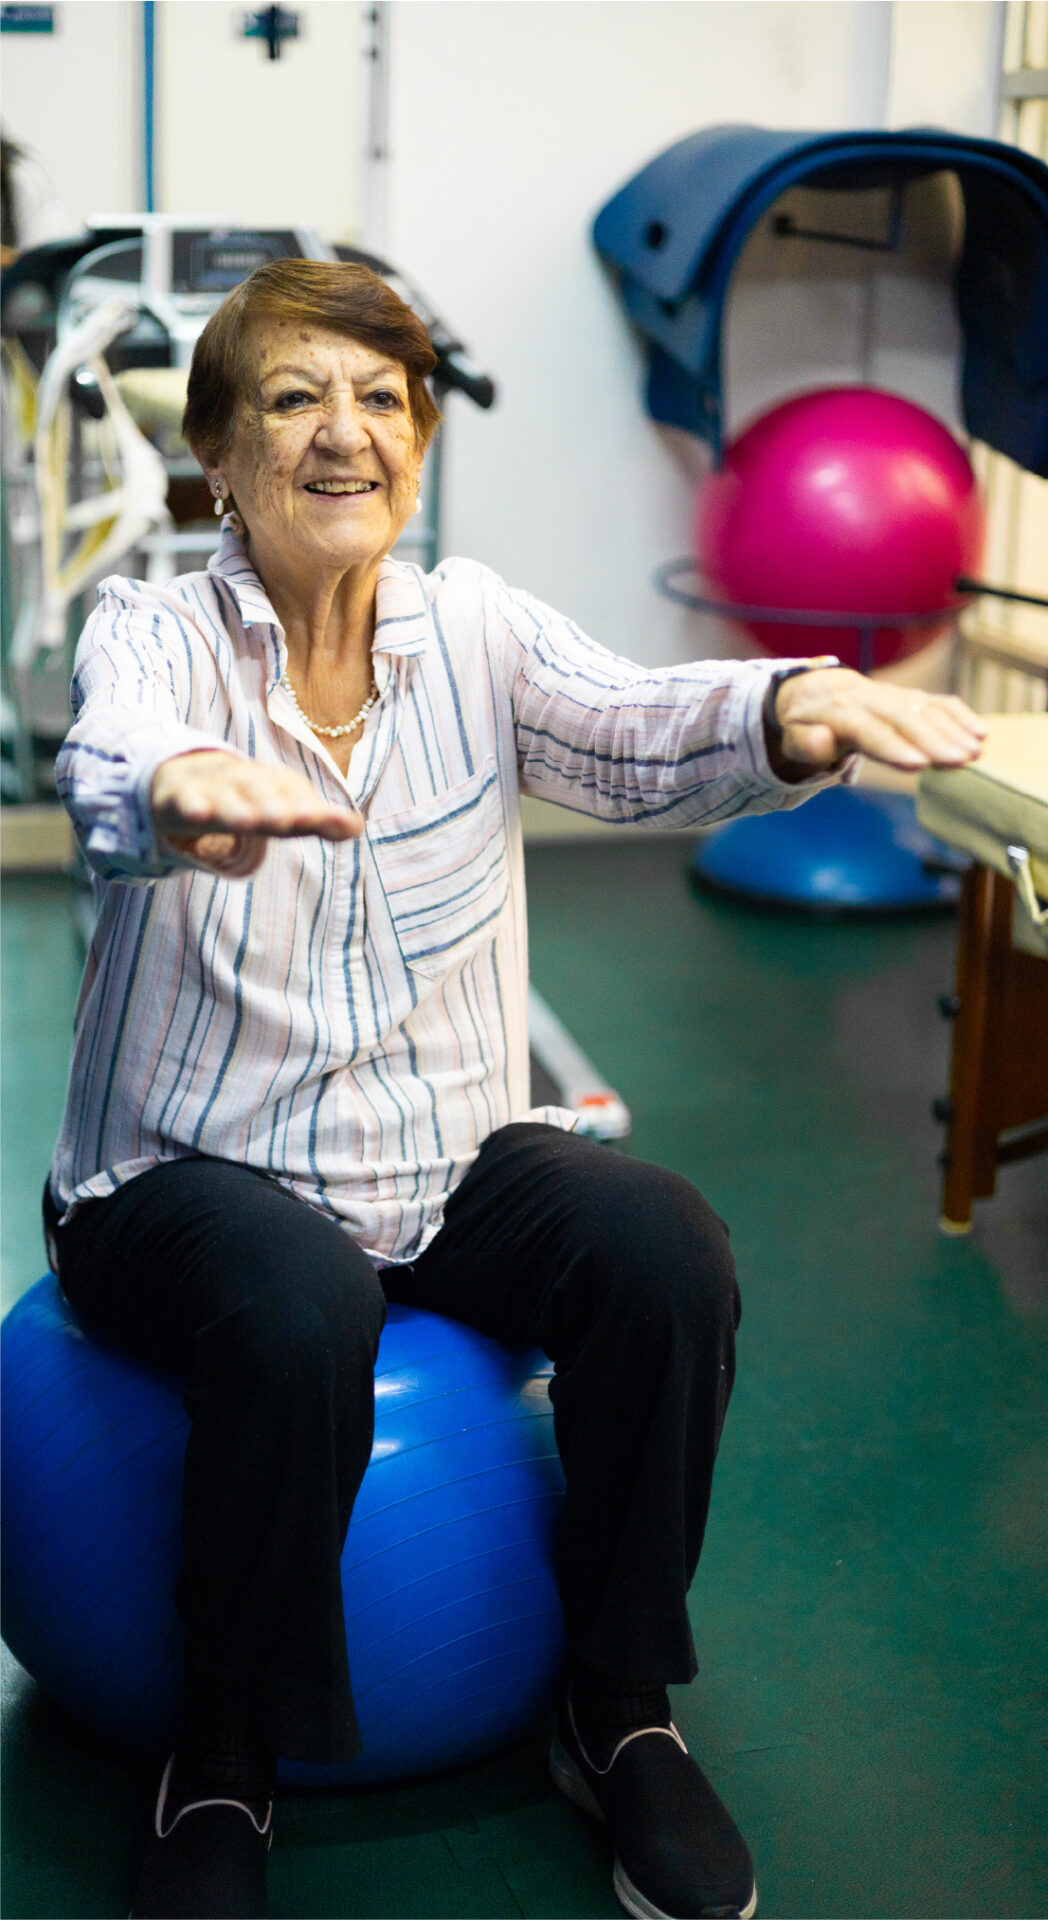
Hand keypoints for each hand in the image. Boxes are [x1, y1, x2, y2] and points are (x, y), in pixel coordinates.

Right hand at [150, 750, 361, 877]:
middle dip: (274, 805)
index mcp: (272, 784)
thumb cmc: (246, 799)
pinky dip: (191, 804)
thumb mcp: (280, 810)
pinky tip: (197, 813)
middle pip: (260, 791)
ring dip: (236, 807)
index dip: (305, 805)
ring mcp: (210, 788)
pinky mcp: (180, 796)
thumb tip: (357, 827)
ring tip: (248, 821)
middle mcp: (244, 781)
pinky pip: (185, 799)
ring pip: (225, 796)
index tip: (320, 818)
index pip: (292, 792)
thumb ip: (317, 821)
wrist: (186, 777)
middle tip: (289, 820)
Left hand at [771, 669, 986, 778]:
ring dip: (952, 728)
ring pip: (923, 707)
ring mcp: (890, 694)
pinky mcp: (906, 695)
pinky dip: (958, 714)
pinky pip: (934, 700)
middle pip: (904, 717)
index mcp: (838, 710)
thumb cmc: (803, 724)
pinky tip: (980, 732)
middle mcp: (868, 697)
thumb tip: (820, 741)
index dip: (894, 746)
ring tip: (974, 753)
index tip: (920, 765)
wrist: (814, 691)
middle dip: (934, 738)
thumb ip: (805, 744)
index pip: (868, 729)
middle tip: (959, 761)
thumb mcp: (792, 738)